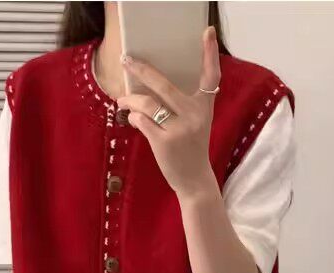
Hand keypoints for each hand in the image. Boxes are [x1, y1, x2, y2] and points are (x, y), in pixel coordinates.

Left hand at [117, 26, 220, 199]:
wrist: (194, 180)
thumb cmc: (191, 149)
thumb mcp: (196, 123)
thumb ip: (183, 105)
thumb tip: (149, 87)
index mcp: (204, 107)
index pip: (211, 76)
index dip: (210, 53)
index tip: (208, 32)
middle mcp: (194, 115)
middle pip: (163, 85)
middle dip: (141, 71)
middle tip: (126, 61)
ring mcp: (179, 129)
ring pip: (147, 104)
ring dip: (130, 100)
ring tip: (122, 101)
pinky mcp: (164, 142)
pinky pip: (141, 121)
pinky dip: (134, 118)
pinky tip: (133, 119)